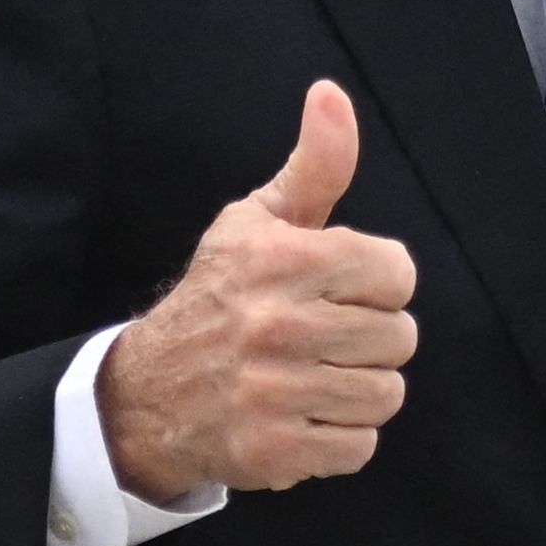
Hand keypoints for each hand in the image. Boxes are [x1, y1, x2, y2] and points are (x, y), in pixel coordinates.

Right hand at [95, 81, 418, 499]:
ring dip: (359, 390)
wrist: (146, 393)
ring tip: (315, 377)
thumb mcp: (258, 222)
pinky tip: (302, 415)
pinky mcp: (274, 450)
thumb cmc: (219, 298)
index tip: (342, 289)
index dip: (378, 283)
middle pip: (399, 338)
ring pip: (385, 394)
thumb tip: (331, 94)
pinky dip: (339, 438)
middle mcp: (276, 324)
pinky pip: (360, 446)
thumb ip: (315, 165)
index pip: (397, 272)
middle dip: (370, 339)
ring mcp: (274, 392)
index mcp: (281, 259)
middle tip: (325, 338)